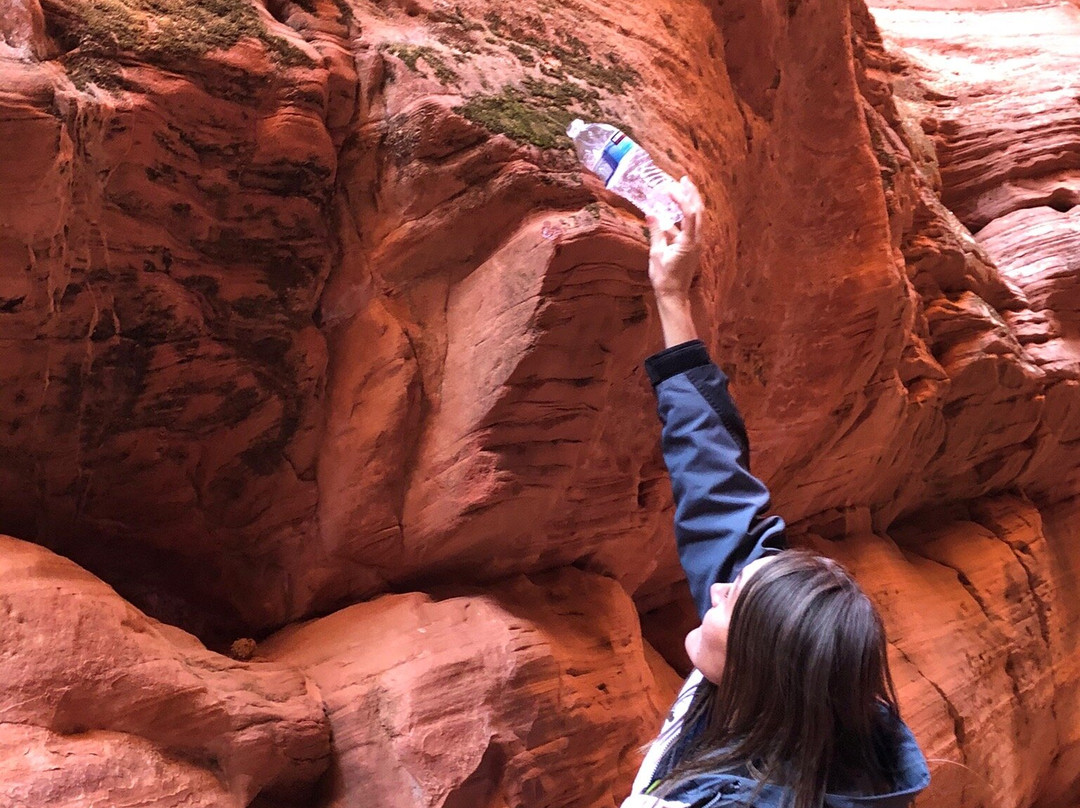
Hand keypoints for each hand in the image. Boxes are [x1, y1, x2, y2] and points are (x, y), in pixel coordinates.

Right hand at [645, 177, 703, 301]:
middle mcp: (697, 240)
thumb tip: (651, 214)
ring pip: (698, 217)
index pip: (689, 213)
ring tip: (683, 188)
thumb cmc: (664, 278)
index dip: (681, 198)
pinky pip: (693, 225)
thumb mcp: (656, 254)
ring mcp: (697, 243)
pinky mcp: (693, 246)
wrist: (674, 296)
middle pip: (699, 211)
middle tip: (684, 179)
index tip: (669, 188)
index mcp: (688, 242)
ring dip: (691, 202)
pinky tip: (676, 210)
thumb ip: (656, 233)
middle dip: (692, 194)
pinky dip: (686, 214)